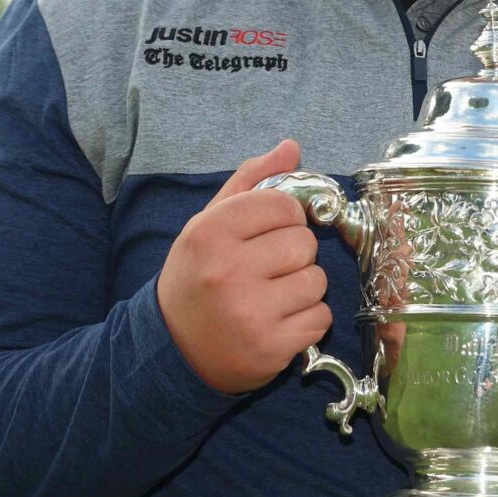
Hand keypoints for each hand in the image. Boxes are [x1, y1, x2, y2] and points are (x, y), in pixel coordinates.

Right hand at [157, 139, 331, 393]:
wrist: (175, 349)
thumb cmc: (198, 277)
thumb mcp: (209, 224)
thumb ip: (250, 182)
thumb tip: (291, 147)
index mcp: (210, 234)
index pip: (283, 205)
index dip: (286, 217)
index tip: (270, 233)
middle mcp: (227, 271)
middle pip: (304, 243)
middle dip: (295, 254)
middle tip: (268, 269)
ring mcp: (249, 312)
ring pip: (318, 281)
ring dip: (303, 288)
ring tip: (272, 296)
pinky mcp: (271, 347)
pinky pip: (321, 317)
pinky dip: (308, 320)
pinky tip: (279, 321)